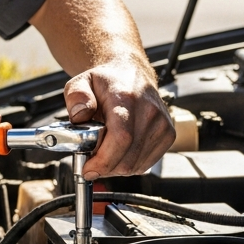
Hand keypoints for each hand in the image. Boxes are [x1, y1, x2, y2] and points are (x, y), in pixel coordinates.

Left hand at [65, 61, 173, 177]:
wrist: (132, 75)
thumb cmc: (106, 82)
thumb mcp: (81, 82)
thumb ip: (76, 97)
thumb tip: (79, 116)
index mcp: (126, 99)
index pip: (121, 138)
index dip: (103, 160)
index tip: (88, 169)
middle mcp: (149, 112)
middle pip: (127, 158)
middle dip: (104, 167)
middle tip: (91, 159)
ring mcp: (162, 124)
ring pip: (135, 166)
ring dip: (115, 167)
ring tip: (105, 152)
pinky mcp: (168, 135)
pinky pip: (145, 165)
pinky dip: (128, 165)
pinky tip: (119, 152)